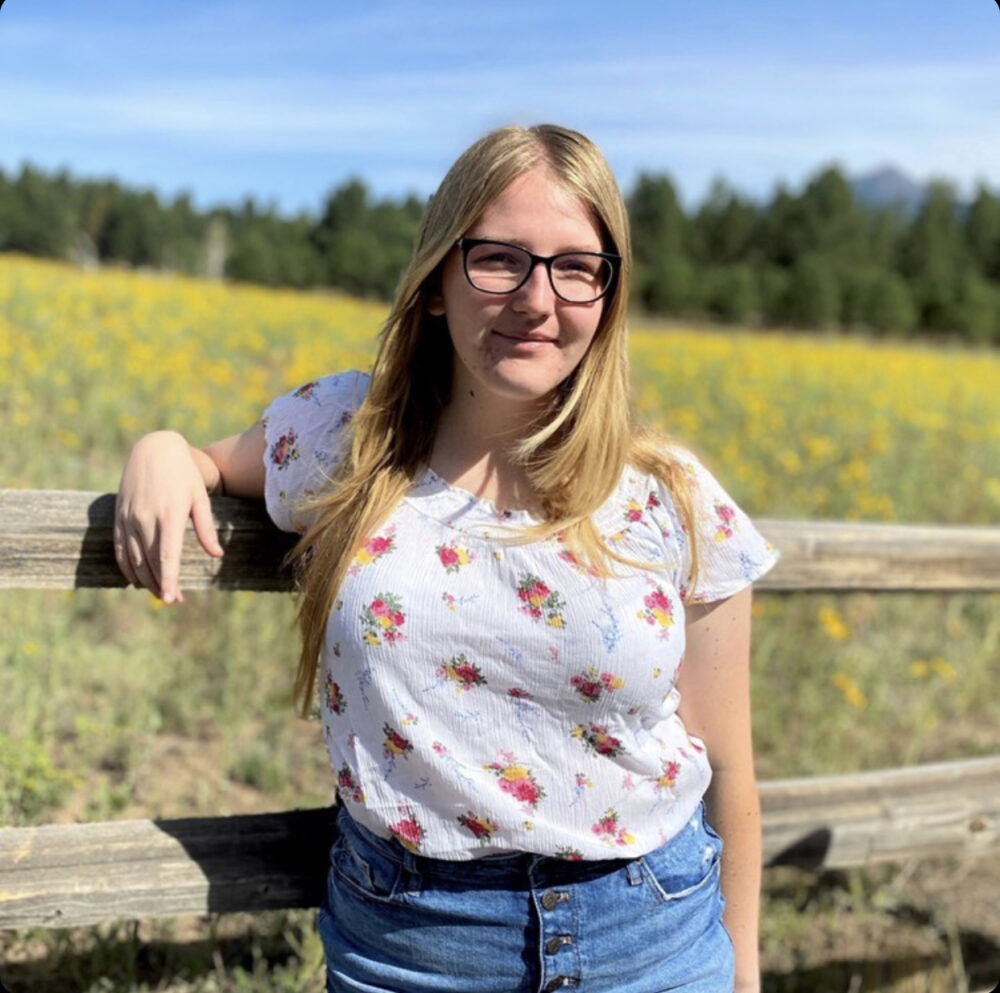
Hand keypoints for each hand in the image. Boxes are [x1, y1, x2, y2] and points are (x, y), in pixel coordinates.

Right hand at [115, 430, 223, 602]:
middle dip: (161, 585)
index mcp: (169, 514)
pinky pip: (120, 549)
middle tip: (174, 601)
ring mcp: (129, 518)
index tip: (172, 599)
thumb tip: (217, 555)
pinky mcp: (119, 517)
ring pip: (134, 559)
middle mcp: (145, 518)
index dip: (170, 579)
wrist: (153, 449)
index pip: (167, 556)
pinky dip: (126, 567)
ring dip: (146, 580)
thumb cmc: (183, 474)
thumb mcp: (200, 497)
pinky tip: (137, 580)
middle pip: (150, 562)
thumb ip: (206, 528)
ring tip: (161, 593)